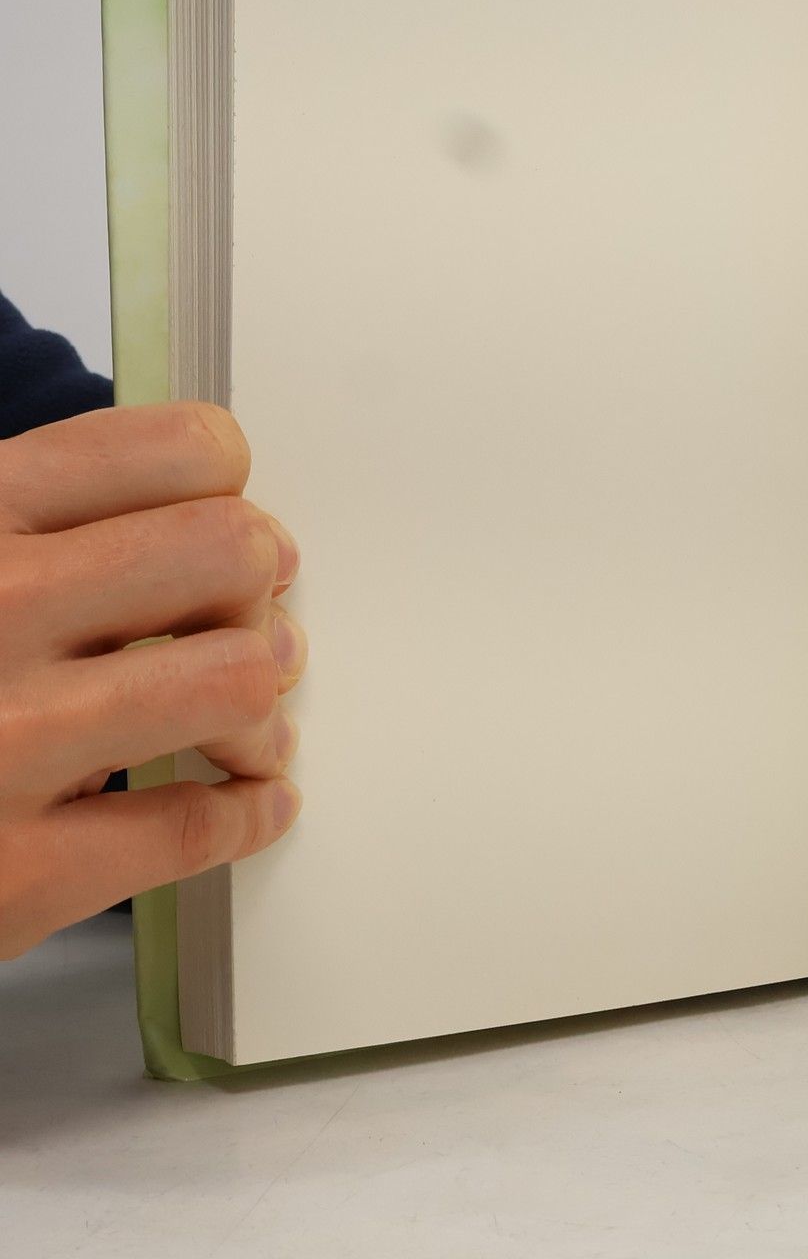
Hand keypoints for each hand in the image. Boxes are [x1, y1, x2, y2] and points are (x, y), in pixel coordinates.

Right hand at [0, 403, 305, 958]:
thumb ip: (37, 529)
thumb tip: (219, 531)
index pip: (182, 451)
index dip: (233, 494)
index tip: (234, 535)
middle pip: (231, 551)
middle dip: (262, 594)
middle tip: (253, 629)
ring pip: (236, 679)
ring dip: (263, 705)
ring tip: (248, 724)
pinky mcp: (6, 874)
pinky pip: (192, 824)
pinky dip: (247, 813)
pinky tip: (250, 805)